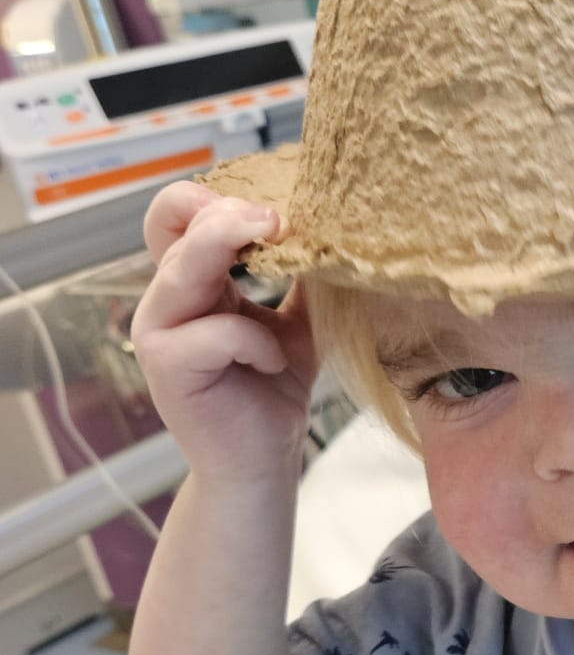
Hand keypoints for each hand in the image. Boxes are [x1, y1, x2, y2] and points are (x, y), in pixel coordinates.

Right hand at [132, 181, 318, 484]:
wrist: (265, 458)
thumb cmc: (274, 387)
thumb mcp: (295, 320)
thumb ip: (301, 276)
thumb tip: (334, 228)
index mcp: (193, 280)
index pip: (177, 213)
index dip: (215, 196)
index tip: (274, 208)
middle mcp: (167, 298)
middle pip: (180, 226)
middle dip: (235, 214)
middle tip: (284, 220)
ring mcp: (158, 331)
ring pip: (185, 267)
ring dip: (236, 253)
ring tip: (286, 258)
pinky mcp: (167, 367)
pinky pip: (212, 332)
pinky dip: (252, 340)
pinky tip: (273, 362)